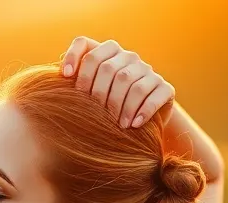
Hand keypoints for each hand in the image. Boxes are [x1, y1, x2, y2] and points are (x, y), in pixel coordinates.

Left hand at [60, 37, 175, 129]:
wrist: (142, 119)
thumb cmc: (107, 106)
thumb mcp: (90, 92)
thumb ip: (76, 80)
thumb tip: (62, 75)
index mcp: (109, 53)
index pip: (90, 51)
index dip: (76, 64)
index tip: (68, 83)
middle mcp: (129, 57)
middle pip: (109, 69)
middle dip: (99, 94)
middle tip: (96, 116)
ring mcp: (148, 71)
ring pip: (130, 83)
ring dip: (121, 107)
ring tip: (117, 126)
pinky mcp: (165, 87)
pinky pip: (153, 96)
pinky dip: (143, 111)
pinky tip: (134, 125)